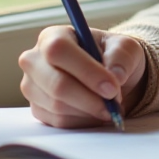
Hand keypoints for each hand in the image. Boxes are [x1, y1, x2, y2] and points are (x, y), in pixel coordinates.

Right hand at [19, 26, 147, 127]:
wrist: (107, 78)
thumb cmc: (113, 57)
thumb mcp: (125, 48)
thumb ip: (122, 56)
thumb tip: (116, 76)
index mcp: (53, 36)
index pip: (58, 50)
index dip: (85, 70)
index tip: (112, 87)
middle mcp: (35, 61)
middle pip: (56, 84)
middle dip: (90, 98)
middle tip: (114, 103)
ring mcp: (32, 87)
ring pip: (58, 106)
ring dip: (90, 110)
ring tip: (109, 106)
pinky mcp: (38, 109)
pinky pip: (59, 122)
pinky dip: (83, 121)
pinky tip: (95, 112)